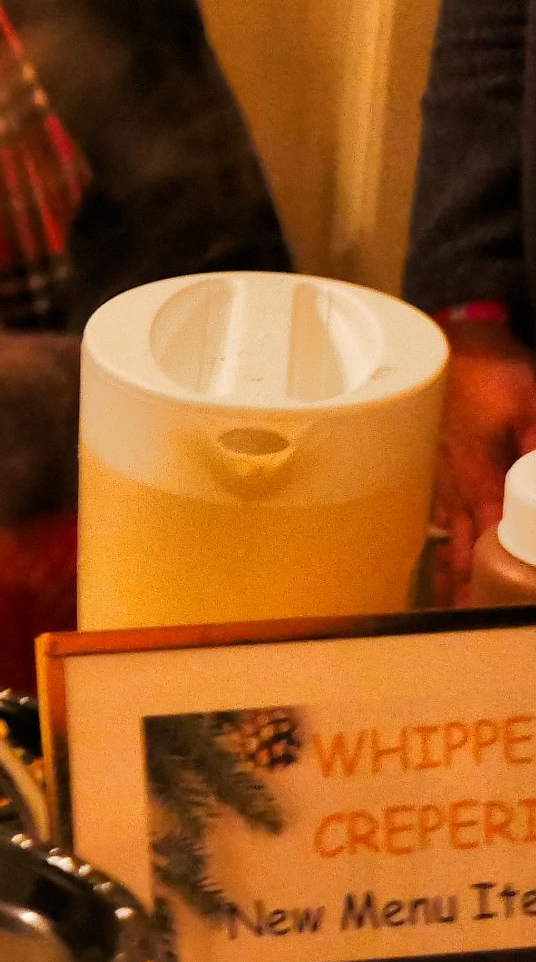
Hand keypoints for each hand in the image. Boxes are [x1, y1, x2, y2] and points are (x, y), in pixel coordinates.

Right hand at [432, 317, 535, 599]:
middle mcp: (455, 486)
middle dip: (464, 584)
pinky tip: (438, 553)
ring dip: (446, 569)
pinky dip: (437, 540)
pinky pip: (435, 514)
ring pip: (444, 535)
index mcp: (479, 476)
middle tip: (465, 617)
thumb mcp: (529, 401)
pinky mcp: (435, 468)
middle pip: (460, 548)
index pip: (489, 536)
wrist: (446, 344)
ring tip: (448, 601)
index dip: (493, 570)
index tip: (493, 600)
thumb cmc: (489, 370)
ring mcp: (440, 478)